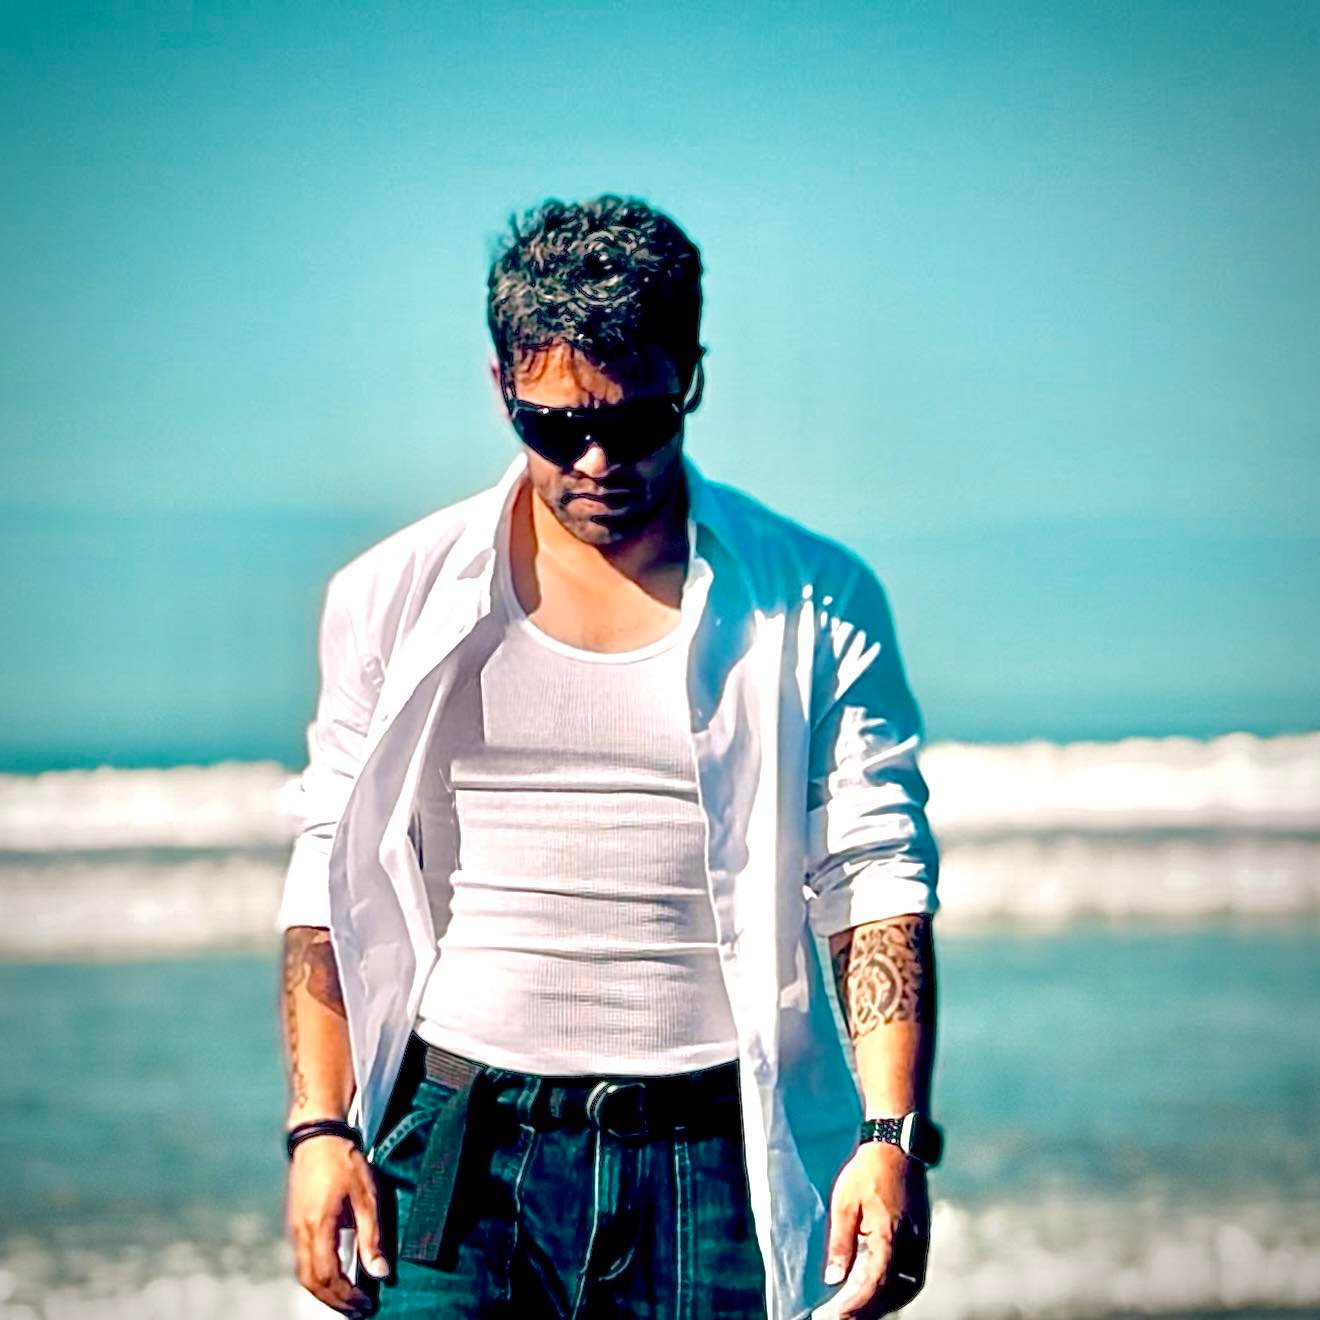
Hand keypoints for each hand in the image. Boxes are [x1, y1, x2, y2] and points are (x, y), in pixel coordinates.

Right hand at [287, 1132, 389, 1315]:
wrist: (318, 1137)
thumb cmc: (345, 1162)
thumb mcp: (367, 1197)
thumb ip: (372, 1237)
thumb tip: (380, 1273)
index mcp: (318, 1227)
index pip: (329, 1277)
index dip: (347, 1297)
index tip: (368, 1305)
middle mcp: (300, 1233)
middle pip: (312, 1283)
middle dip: (335, 1302)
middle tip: (359, 1311)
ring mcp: (294, 1229)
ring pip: (303, 1275)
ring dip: (325, 1293)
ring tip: (349, 1301)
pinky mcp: (295, 1224)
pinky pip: (301, 1262)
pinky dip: (317, 1278)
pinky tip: (335, 1277)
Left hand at [820, 1142, 929, 1317]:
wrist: (895, 1145)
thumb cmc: (866, 1172)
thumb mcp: (845, 1204)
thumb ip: (841, 1243)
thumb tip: (834, 1279)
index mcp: (890, 1235)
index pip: (877, 1283)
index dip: (859, 1305)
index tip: (839, 1314)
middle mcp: (911, 1243)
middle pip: (896, 1292)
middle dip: (872, 1309)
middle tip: (846, 1315)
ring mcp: (920, 1240)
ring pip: (909, 1286)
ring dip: (888, 1302)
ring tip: (861, 1307)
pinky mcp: (922, 1236)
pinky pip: (913, 1272)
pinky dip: (898, 1287)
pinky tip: (880, 1287)